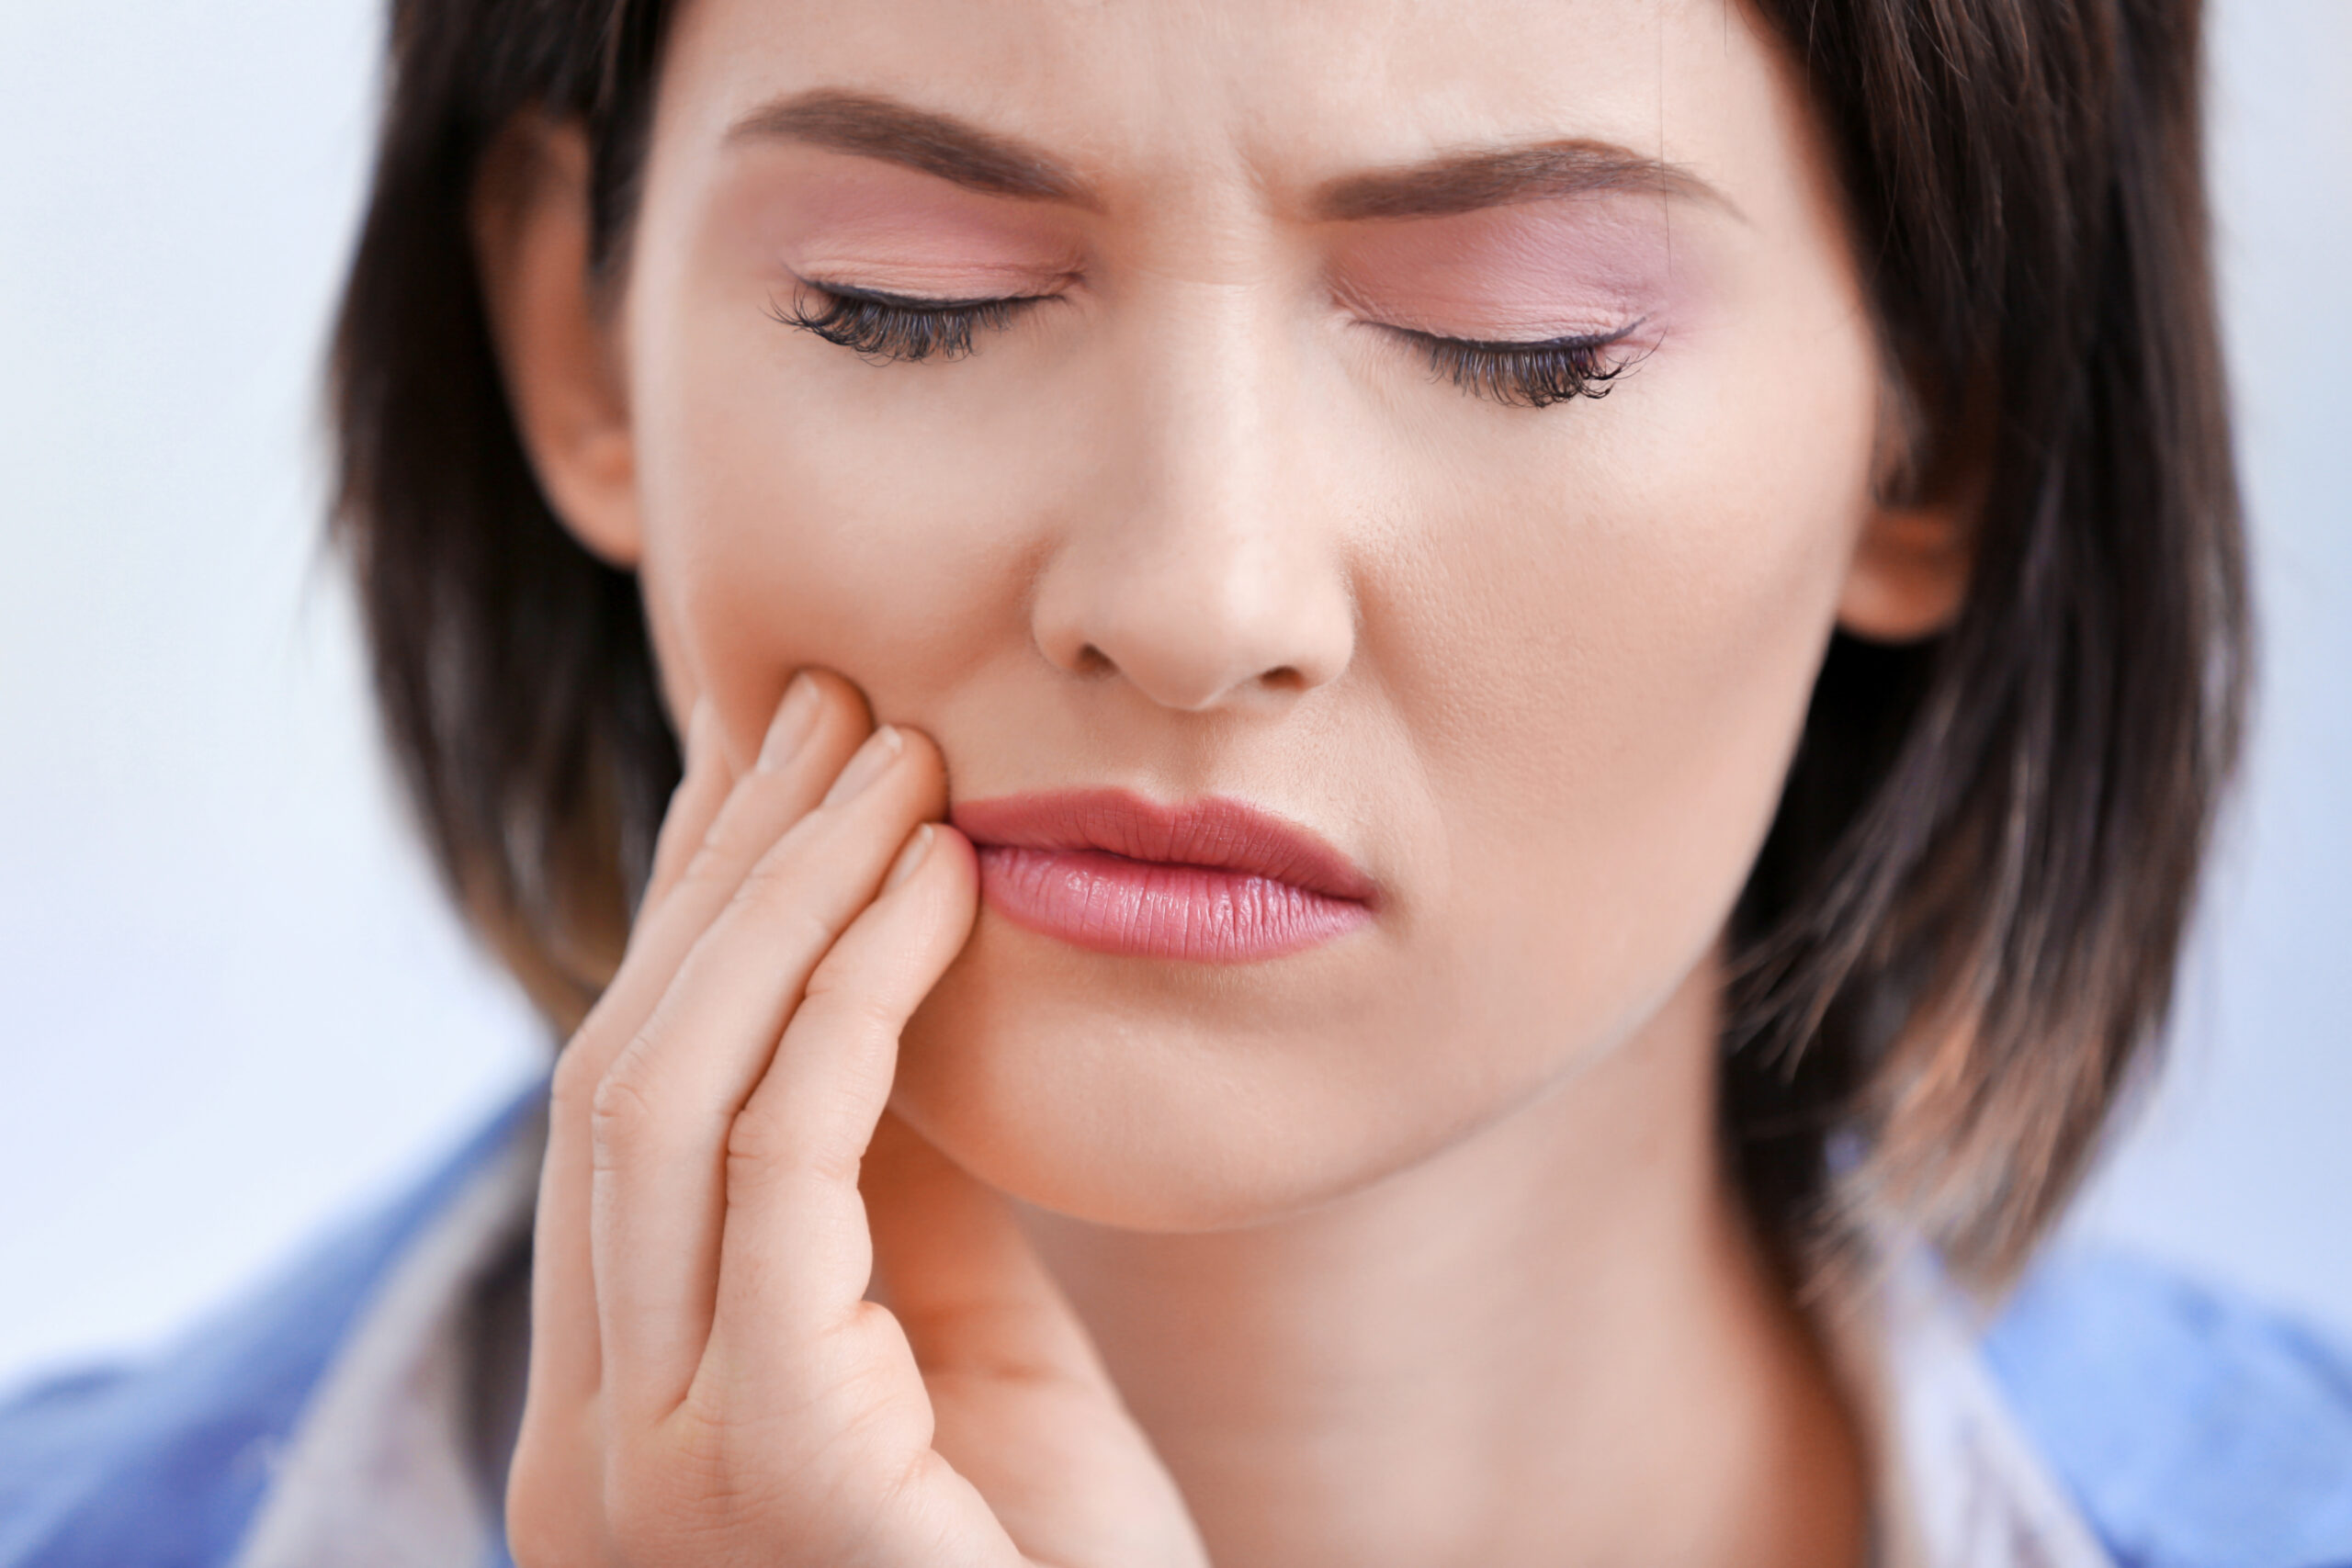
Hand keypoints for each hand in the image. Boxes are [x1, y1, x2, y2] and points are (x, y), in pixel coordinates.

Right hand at [506, 673, 1207, 1567]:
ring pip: (664, 1098)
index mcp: (623, 1412)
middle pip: (617, 1076)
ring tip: (887, 752)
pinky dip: (852, 998)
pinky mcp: (764, 1474)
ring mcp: (650, 1476)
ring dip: (783, 895)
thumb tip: (870, 965)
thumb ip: (881, 1189)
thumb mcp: (950, 1341)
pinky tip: (934, 881)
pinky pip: (784, 1170)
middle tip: (819, 701)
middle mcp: (590, 1447)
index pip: (620, 1110)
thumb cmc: (1055, 1564)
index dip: (687, 918)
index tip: (764, 766)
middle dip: (721, 872)